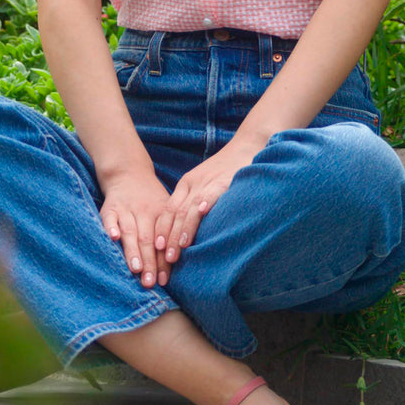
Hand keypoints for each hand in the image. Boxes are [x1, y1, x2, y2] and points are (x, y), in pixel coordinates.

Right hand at [100, 170, 178, 289]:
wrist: (128, 172)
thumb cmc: (150, 199)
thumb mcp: (166, 208)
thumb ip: (170, 231)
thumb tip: (183, 262)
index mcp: (161, 213)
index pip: (163, 240)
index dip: (164, 261)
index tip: (165, 281)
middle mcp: (144, 212)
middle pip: (147, 239)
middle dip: (150, 262)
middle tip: (151, 283)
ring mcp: (126, 209)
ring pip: (130, 231)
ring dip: (132, 251)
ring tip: (136, 269)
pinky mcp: (109, 208)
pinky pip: (109, 218)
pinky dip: (111, 227)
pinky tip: (113, 238)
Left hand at [162, 139, 261, 267]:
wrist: (248, 144)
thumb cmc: (229, 169)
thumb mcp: (206, 184)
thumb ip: (197, 202)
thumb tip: (190, 229)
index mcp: (186, 184)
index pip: (167, 210)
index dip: (162, 230)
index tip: (156, 249)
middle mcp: (193, 184)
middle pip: (174, 213)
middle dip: (168, 237)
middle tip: (165, 260)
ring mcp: (208, 182)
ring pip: (189, 208)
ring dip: (183, 230)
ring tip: (179, 249)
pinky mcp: (224, 181)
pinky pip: (211, 194)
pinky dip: (205, 205)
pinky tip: (202, 216)